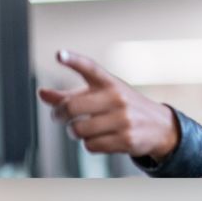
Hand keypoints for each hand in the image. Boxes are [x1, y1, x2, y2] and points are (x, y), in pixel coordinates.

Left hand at [37, 50, 179, 159]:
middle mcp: (117, 97)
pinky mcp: (126, 139)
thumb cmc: (121, 107)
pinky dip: (90, 145)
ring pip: (78, 130)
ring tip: (85, 129)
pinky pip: (91, 146)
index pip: (90, 67)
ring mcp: (123, 119)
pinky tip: (101, 139)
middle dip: (59, 115)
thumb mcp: (100, 95)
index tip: (58, 55)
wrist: (159, 126)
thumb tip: (42, 93)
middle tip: (60, 117)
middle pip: (72, 107)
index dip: (73, 60)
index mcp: (109, 82)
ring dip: (75, 133)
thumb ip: (69, 95)